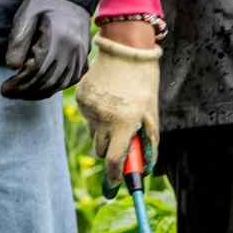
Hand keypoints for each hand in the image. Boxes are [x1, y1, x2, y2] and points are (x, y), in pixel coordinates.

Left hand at [2, 0, 90, 99]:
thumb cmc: (43, 3)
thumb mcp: (25, 16)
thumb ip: (18, 41)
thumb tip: (12, 67)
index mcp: (59, 38)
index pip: (38, 71)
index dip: (19, 83)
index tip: (4, 88)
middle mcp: (74, 50)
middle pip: (48, 81)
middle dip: (25, 91)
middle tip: (7, 92)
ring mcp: (81, 55)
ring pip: (60, 84)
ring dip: (38, 92)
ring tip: (21, 92)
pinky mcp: (84, 58)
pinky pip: (71, 80)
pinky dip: (54, 87)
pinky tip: (39, 87)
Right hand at [76, 34, 162, 175]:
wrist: (126, 49)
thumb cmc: (144, 82)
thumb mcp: (152, 112)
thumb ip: (150, 141)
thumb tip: (146, 167)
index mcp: (123, 123)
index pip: (114, 161)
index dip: (115, 176)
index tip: (117, 183)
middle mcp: (102, 119)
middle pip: (100, 151)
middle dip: (110, 150)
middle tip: (122, 138)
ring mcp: (88, 109)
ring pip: (93, 134)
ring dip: (104, 132)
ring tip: (118, 111)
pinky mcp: (80, 99)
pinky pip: (87, 117)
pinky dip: (97, 115)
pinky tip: (108, 98)